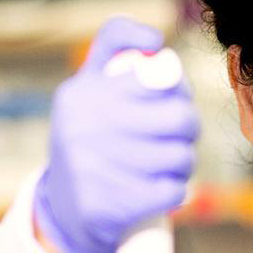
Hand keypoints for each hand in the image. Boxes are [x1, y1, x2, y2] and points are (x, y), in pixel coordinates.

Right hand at [32, 18, 198, 252]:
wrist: (64, 210)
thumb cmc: (91, 139)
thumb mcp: (90, 87)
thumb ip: (118, 50)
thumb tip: (154, 42)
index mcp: (82, 90)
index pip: (156, 73)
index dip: (177, 86)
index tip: (171, 96)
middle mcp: (82, 124)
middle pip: (179, 116)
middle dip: (188, 127)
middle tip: (178, 135)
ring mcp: (92, 166)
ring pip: (181, 156)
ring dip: (182, 162)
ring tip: (165, 164)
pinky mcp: (106, 205)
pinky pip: (172, 190)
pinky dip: (174, 191)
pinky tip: (159, 188)